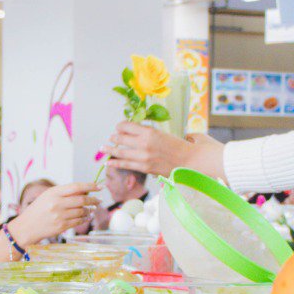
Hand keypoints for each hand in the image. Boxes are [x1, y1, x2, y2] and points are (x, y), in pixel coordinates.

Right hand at [10, 182, 97, 244]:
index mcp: (53, 193)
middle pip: (82, 200)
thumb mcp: (48, 196)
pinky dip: (85, 218)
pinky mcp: (61, 226)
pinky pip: (78, 221)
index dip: (90, 186)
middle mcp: (56, 203)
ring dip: (90, 210)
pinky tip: (87, 217)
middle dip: (94, 200)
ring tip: (91, 209)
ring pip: (82, 211)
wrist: (27, 227)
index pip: (76, 187)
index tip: (99, 187)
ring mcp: (59, 216)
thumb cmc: (39, 209)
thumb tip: (85, 192)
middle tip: (99, 200)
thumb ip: (64, 193)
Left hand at [108, 122, 224, 178]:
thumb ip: (150, 132)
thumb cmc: (180, 145)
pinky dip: (115, 162)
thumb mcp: (164, 133)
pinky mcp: (145, 168)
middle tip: (110, 138)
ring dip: (110, 149)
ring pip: (121, 151)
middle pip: (121, 138)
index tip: (119, 127)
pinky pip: (126, 164)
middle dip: (114, 137)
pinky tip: (108, 162)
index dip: (120, 126)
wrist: (191, 160)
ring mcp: (143, 156)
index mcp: (149, 131)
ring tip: (103, 148)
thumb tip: (137, 130)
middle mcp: (144, 143)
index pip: (127, 126)